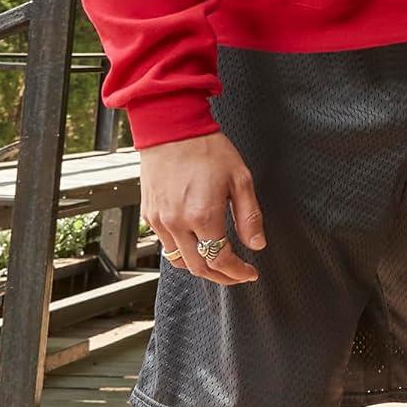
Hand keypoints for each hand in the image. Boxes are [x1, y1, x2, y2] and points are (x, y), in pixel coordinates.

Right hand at [140, 131, 265, 284]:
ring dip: (200, 268)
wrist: (172, 130)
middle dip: (221, 277)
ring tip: (219, 264)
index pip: (221, 260)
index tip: (250, 273)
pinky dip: (182, 253)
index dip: (238, 272)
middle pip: (198, 268)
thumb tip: (256, 244)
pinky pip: (165, 245)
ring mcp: (160, 221)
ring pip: (178, 261)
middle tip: (237, 275)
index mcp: (203, 216)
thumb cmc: (207, 149)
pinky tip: (196, 246)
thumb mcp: (240, 179)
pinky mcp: (149, 215)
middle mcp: (177, 223)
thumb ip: (249, 216)